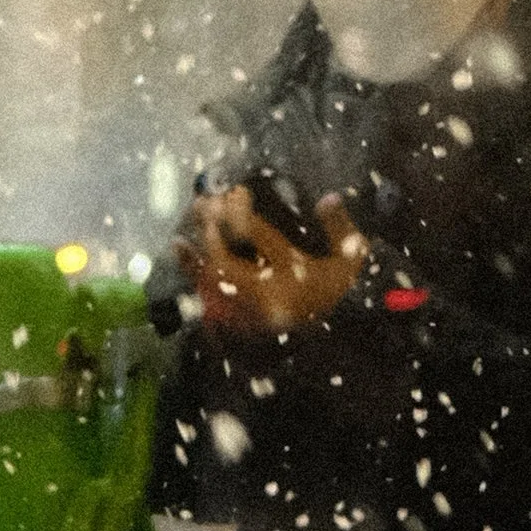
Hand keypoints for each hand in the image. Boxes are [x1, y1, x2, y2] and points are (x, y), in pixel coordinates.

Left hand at [176, 184, 364, 336]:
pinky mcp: (237, 315)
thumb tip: (329, 197)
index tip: (236, 191)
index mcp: (294, 277)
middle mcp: (266, 294)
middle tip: (207, 203)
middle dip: (215, 229)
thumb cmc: (338, 291)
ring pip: (215, 276)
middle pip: (228, 261)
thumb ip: (341, 229)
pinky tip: (179, 247)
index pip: (264, 241)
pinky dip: (193, 271)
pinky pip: (209, 293)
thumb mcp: (351, 259)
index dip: (244, 213)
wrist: (334, 338)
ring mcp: (248, 308)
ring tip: (194, 217)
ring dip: (202, 247)